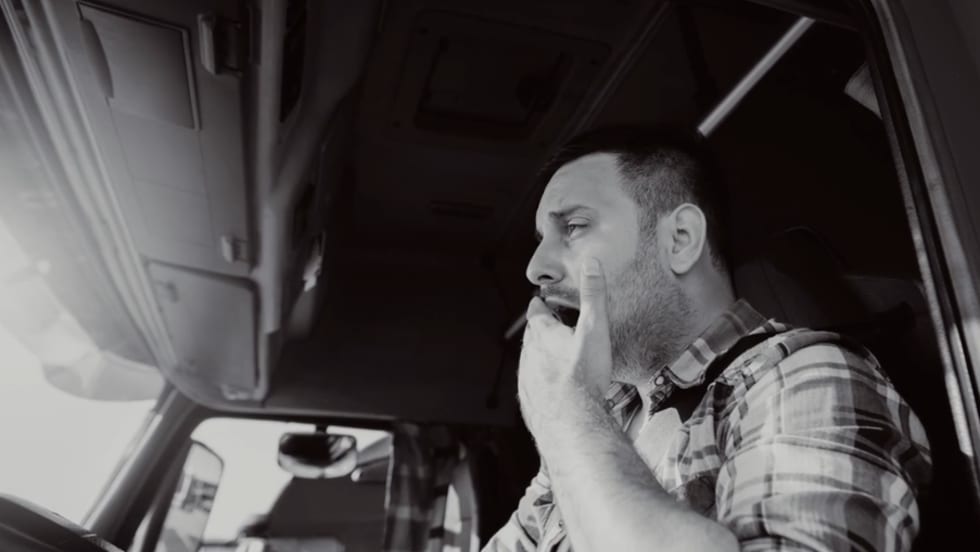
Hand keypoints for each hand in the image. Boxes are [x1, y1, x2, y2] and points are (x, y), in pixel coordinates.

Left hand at [518, 257, 612, 439]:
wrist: (571, 422)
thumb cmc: (583, 377)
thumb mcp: (594, 329)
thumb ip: (594, 296)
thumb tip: (592, 265)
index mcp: (542, 335)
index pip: (536, 312)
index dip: (540, 305)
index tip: (542, 302)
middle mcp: (529, 354)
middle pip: (532, 337)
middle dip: (541, 331)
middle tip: (553, 328)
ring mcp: (526, 378)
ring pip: (530, 361)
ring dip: (540, 357)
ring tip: (555, 359)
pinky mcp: (529, 400)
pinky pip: (531, 386)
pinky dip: (540, 382)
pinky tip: (551, 388)